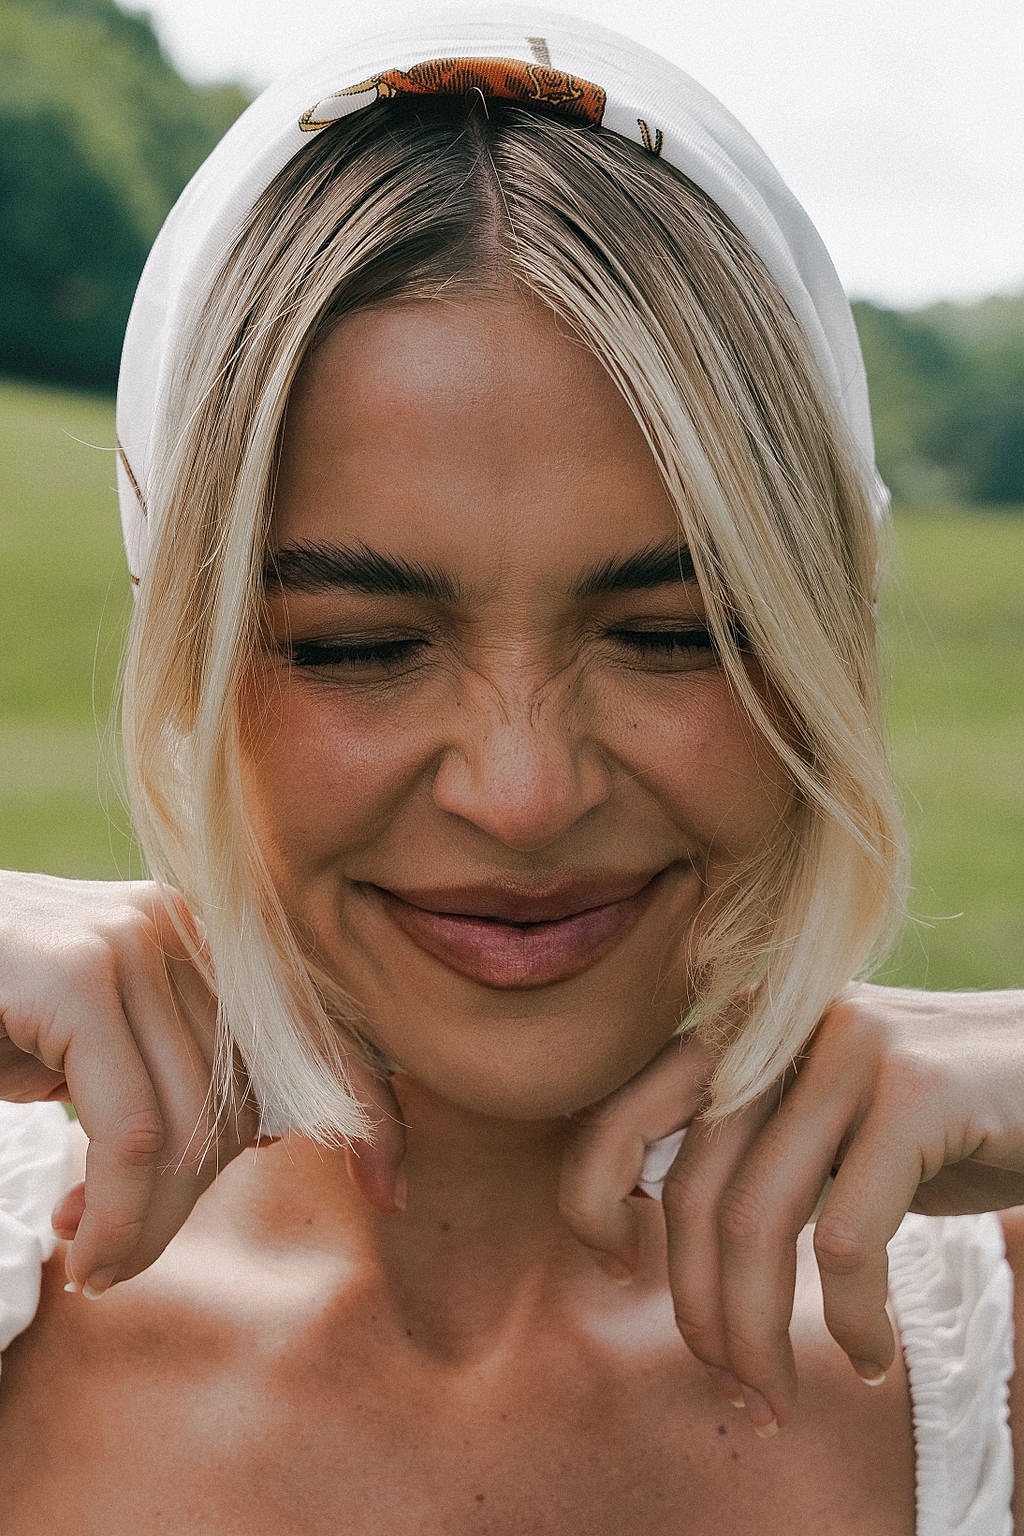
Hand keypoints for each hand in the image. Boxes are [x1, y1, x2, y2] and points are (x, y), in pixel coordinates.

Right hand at [0, 871, 404, 1296]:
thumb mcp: (95, 1040)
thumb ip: (175, 1065)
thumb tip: (259, 1136)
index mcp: (202, 935)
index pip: (320, 1023)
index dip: (371, 1105)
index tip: (390, 1186)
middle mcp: (183, 925)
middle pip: (251, 1098)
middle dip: (195, 1197)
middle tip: (121, 1246)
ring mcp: (133, 941)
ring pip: (195, 1129)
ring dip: (148, 1226)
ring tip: (96, 1255)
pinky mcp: (78, 976)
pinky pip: (136, 1134)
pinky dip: (118, 1215)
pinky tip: (83, 1247)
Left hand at [559, 983, 1023, 1432]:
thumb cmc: (932, 1121)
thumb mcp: (822, 1124)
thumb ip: (747, 1150)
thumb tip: (648, 1238)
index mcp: (742, 1029)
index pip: (621, 1110)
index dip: (589, 1199)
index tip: (619, 1274)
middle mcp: (783, 1023)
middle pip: (693, 1188)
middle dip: (700, 1311)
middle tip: (733, 1386)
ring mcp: (850, 1046)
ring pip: (760, 1220)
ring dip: (760, 1336)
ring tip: (778, 1395)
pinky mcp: (920, 1090)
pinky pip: (850, 1238)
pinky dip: (851, 1321)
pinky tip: (870, 1354)